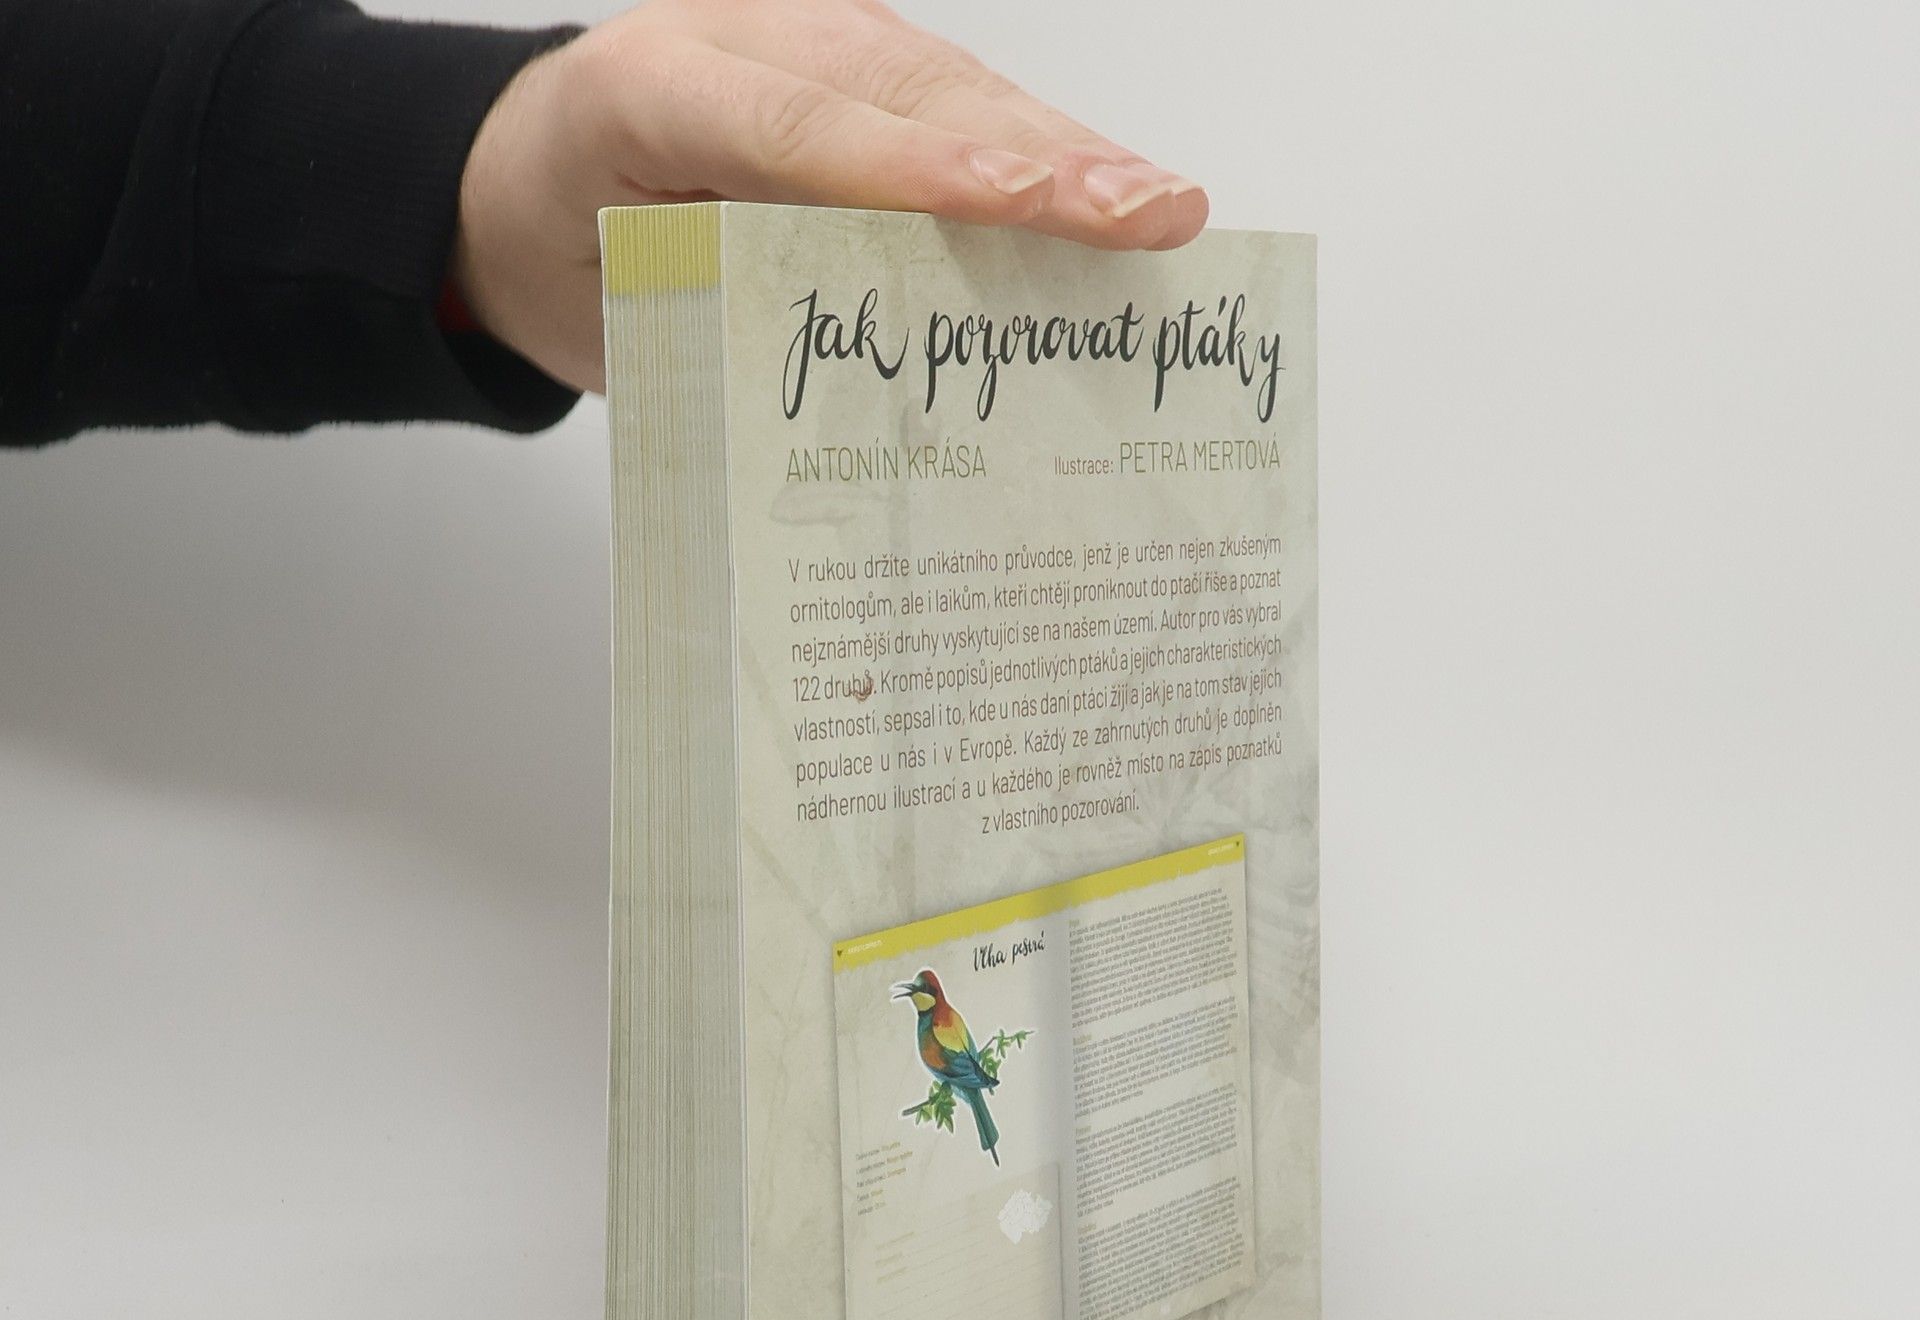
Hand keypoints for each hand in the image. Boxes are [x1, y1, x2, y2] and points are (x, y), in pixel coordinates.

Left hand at [451, 0, 1209, 393]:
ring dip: (1066, 159)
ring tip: (1163, 211)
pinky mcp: (855, 73)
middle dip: (1042, 160)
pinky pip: (954, 111)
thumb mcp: (615, 309)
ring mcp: (809, 45)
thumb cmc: (571, 252)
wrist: (523, 184)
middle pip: (911, 95)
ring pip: (953, 92)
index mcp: (650, 92)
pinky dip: (1037, 163)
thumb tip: (874, 379)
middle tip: (1151, 213)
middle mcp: (744, 39)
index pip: (802, 132)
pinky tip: (1113, 204)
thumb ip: (724, 318)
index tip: (1024, 209)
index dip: (923, 171)